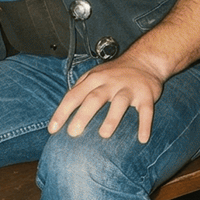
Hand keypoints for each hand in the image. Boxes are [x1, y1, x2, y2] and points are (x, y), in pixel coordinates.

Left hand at [48, 57, 163, 141]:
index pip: (74, 96)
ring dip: (111, 119)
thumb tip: (62, 112)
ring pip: (119, 103)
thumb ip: (79, 90)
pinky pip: (146, 111)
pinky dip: (144, 124)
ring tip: (103, 135)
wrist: (145, 60)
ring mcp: (128, 88)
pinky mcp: (146, 95)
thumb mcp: (94, 75)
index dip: (62, 112)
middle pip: (94, 98)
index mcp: (94, 79)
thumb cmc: (114, 73)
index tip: (52, 129)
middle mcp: (110, 82)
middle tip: (73, 133)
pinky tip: (142, 139)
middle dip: (83, 115)